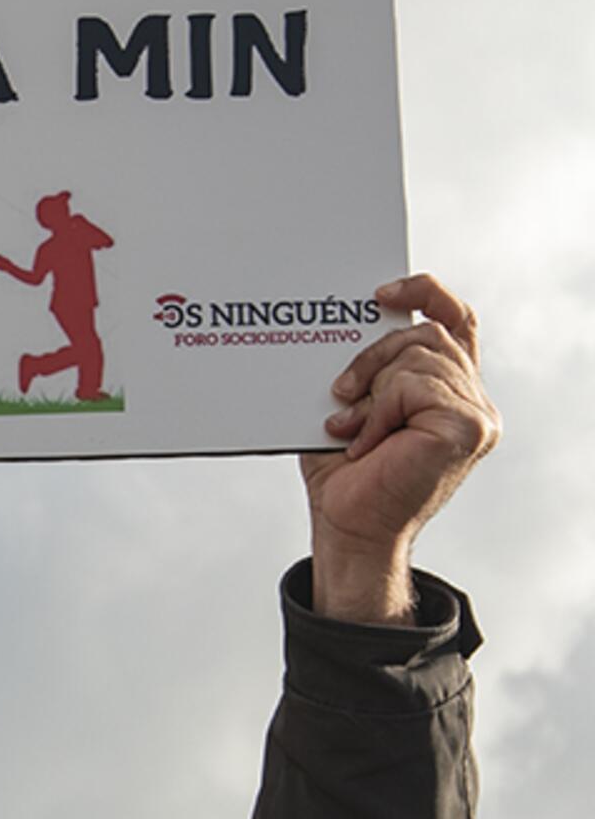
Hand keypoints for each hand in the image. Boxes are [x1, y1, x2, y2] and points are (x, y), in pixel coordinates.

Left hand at [300, 274, 498, 621]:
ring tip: (351, 429)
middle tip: (340, 392)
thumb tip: (347, 315)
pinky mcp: (469, 428)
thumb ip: (368, 363)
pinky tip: (366, 442)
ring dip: (372, 389)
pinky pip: (416, 386)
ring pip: (420, 356)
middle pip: (428, 332)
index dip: (426, 292)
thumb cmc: (345, 472)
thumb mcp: (351, 403)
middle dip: (374, 354)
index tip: (381, 293)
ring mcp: (477, 415)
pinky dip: (380, 410)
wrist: (347, 525)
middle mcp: (473, 400)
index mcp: (451, 390)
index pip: (456, 320)